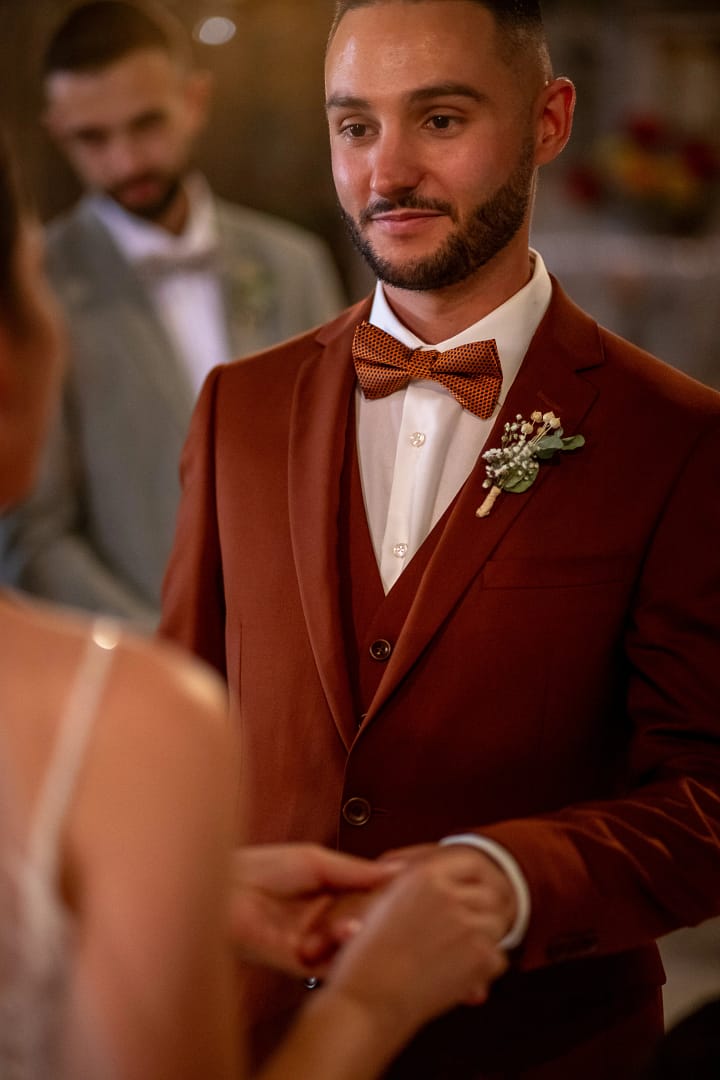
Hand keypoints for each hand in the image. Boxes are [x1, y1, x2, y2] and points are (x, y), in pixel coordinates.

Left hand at [229, 843, 399, 977]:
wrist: (222, 884)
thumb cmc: (260, 866)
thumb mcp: (316, 860)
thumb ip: (355, 871)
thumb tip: (395, 870)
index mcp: (331, 895)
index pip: (370, 900)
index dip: (391, 898)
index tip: (418, 891)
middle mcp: (326, 923)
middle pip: (365, 925)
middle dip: (383, 919)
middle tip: (408, 911)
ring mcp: (314, 945)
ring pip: (350, 947)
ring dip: (364, 935)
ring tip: (379, 920)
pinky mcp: (298, 962)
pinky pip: (328, 963)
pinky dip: (343, 951)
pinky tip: (354, 932)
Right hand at [322, 853, 508, 1042]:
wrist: (367, 1000)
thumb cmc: (367, 958)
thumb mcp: (384, 902)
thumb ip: (418, 885)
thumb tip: (447, 882)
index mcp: (424, 875)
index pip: (473, 863)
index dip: (481, 878)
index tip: (481, 890)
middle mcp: (449, 895)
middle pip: (493, 895)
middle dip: (486, 912)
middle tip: (473, 930)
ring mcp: (467, 925)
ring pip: (498, 926)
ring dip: (485, 940)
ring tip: (457, 954)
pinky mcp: (479, 957)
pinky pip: (499, 958)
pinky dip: (484, 969)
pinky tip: (458, 973)